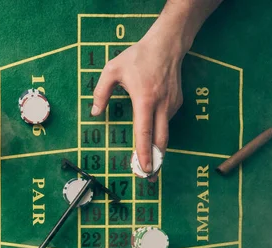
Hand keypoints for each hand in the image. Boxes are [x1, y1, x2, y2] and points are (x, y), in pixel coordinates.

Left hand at [91, 33, 185, 177]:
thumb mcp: (112, 70)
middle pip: (160, 140)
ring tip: (151, 166)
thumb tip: (94, 113)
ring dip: (158, 150)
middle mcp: (161, 105)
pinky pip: (166, 122)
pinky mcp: (177, 103)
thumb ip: (101, 92)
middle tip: (149, 178)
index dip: (143, 152)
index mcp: (144, 99)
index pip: (144, 132)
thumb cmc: (137, 57)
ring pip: (165, 133)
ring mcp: (172, 104)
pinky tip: (153, 139)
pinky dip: (160, 133)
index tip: (144, 169)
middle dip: (156, 161)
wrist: (167, 45)